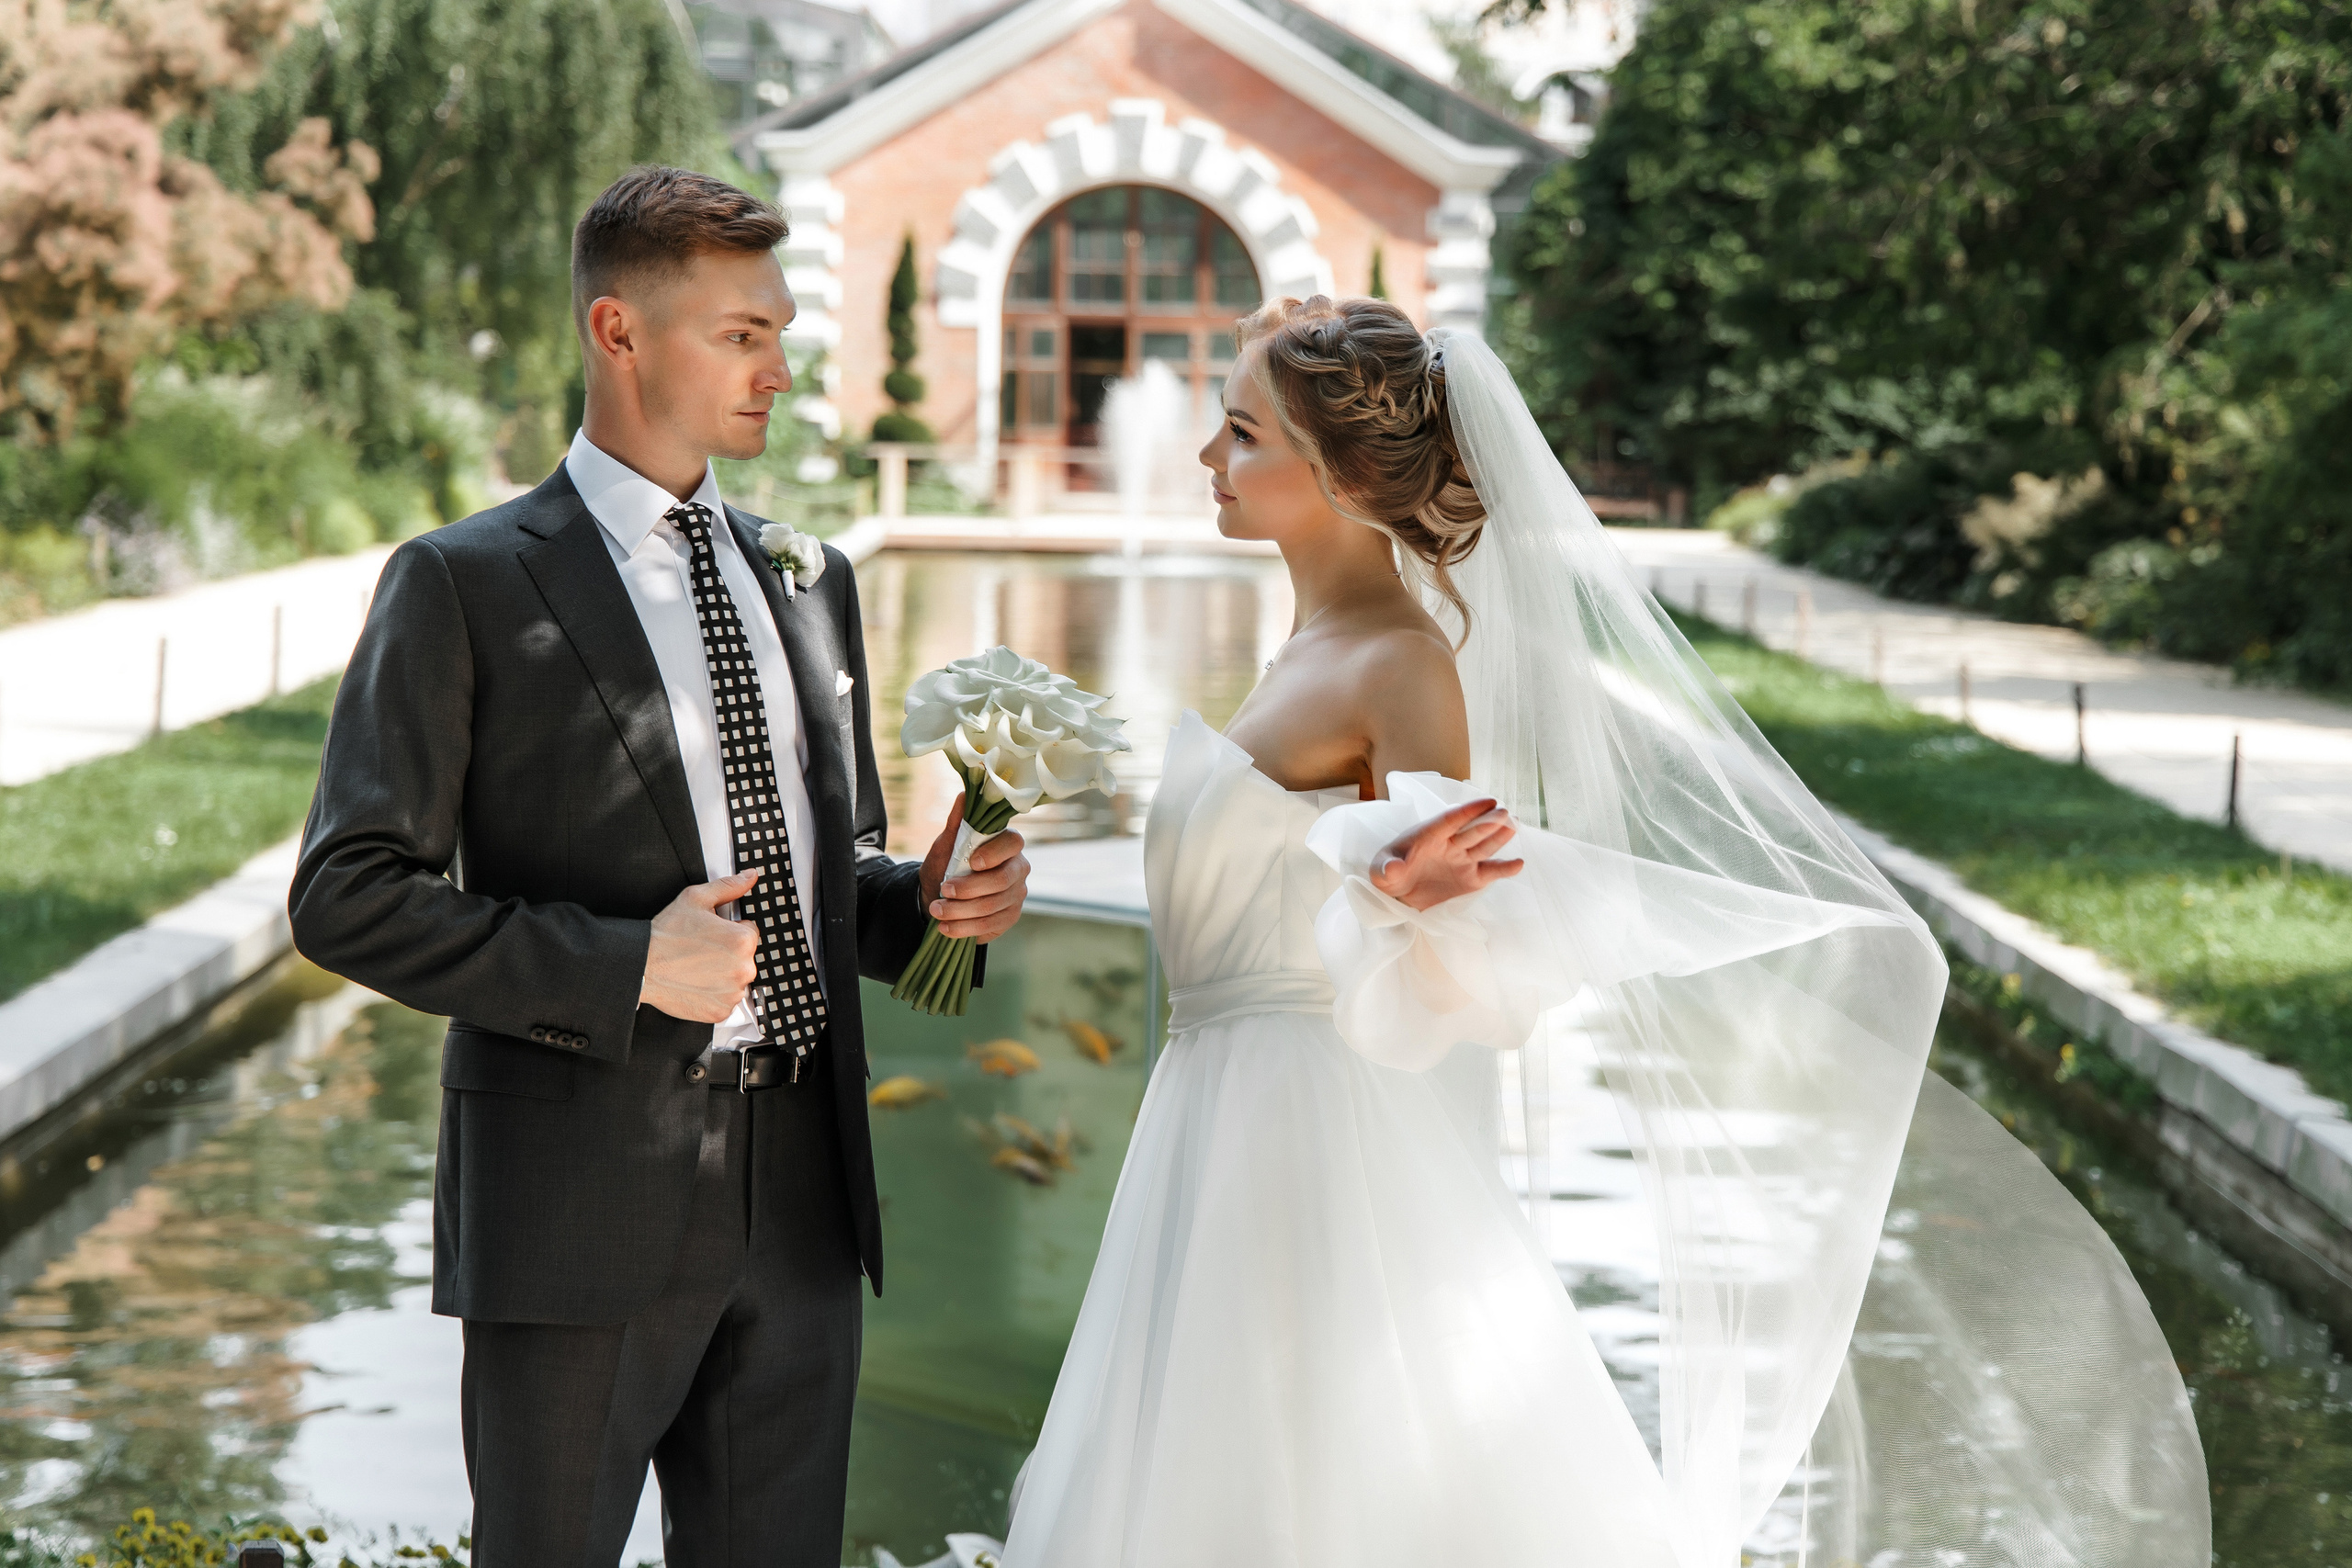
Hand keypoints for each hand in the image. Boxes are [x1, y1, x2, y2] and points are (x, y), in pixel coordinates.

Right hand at [641, 868, 762, 1022]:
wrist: (641, 965)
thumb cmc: (666, 935)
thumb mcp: (696, 899)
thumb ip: (729, 886)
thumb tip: (750, 877)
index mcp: (742, 941)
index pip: (749, 933)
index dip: (729, 931)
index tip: (711, 935)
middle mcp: (743, 969)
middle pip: (745, 958)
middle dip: (727, 953)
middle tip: (700, 950)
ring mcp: (732, 993)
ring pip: (736, 980)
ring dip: (722, 974)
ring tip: (696, 967)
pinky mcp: (720, 1011)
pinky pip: (725, 1001)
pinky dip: (713, 994)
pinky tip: (695, 983)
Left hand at [918, 794, 1029, 941]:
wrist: (940, 897)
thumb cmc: (946, 865)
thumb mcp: (946, 845)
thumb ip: (956, 824)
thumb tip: (964, 796)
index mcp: (1007, 844)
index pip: (1013, 843)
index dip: (994, 853)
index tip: (971, 862)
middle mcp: (1018, 869)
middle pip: (1002, 881)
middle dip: (969, 889)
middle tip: (943, 891)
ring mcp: (1016, 895)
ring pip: (992, 907)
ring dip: (960, 912)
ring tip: (936, 911)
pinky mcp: (1009, 917)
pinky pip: (990, 926)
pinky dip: (964, 928)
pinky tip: (946, 927)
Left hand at [1368, 798, 1523, 911]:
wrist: (1398, 896)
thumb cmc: (1387, 875)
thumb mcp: (1380, 872)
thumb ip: (1387, 868)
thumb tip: (1394, 868)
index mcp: (1428, 835)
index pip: (1450, 820)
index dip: (1468, 811)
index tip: (1487, 801)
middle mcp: (1449, 844)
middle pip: (1471, 830)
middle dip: (1487, 821)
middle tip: (1504, 812)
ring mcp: (1462, 860)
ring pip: (1484, 845)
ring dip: (1499, 836)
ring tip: (1515, 824)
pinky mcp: (1471, 878)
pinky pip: (1490, 872)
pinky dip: (1504, 869)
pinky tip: (1518, 864)